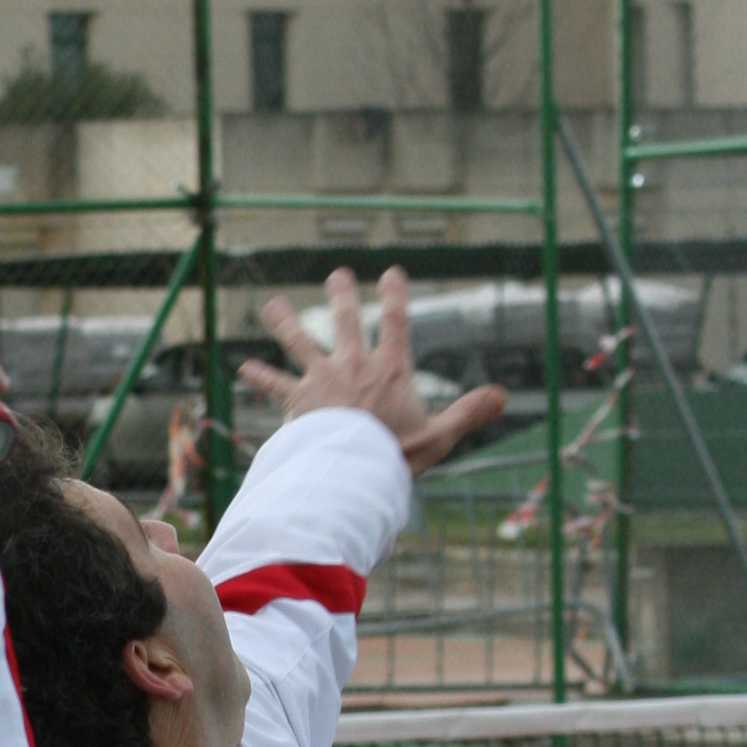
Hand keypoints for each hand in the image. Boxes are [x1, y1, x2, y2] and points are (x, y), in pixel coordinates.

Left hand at [237, 265, 504, 477]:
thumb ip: (469, 412)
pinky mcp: (298, 401)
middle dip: (340, 294)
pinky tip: (244, 368)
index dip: (394, 294)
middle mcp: (353, 366)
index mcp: (390, 370)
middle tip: (337, 275)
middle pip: (345, 321)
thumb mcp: (440, 436)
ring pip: (301, 342)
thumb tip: (503, 397)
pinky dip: (261, 377)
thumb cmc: (395, 457)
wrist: (350, 473)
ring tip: (273, 305)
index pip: (396, 321)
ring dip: (286, 322)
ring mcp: (322, 381)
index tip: (392, 273)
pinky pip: (276, 386)